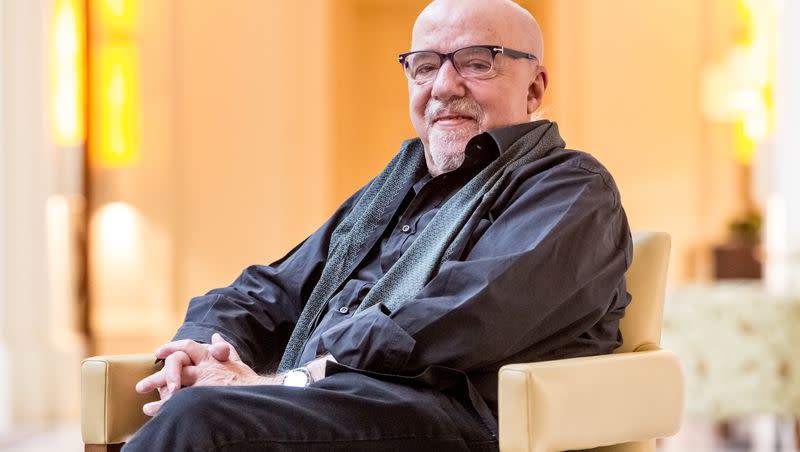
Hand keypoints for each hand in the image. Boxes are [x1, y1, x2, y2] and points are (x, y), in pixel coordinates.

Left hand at [135, 334, 276, 415]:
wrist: (261, 394)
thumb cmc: (249, 380)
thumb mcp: (236, 361)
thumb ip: (224, 349)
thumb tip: (216, 337)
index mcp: (212, 357)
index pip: (188, 347)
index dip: (172, 348)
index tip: (159, 352)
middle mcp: (206, 367)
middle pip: (175, 364)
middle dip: (158, 374)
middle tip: (142, 384)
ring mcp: (204, 381)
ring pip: (173, 380)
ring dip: (156, 387)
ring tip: (143, 398)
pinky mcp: (203, 395)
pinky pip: (177, 400)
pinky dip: (162, 405)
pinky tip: (151, 410)